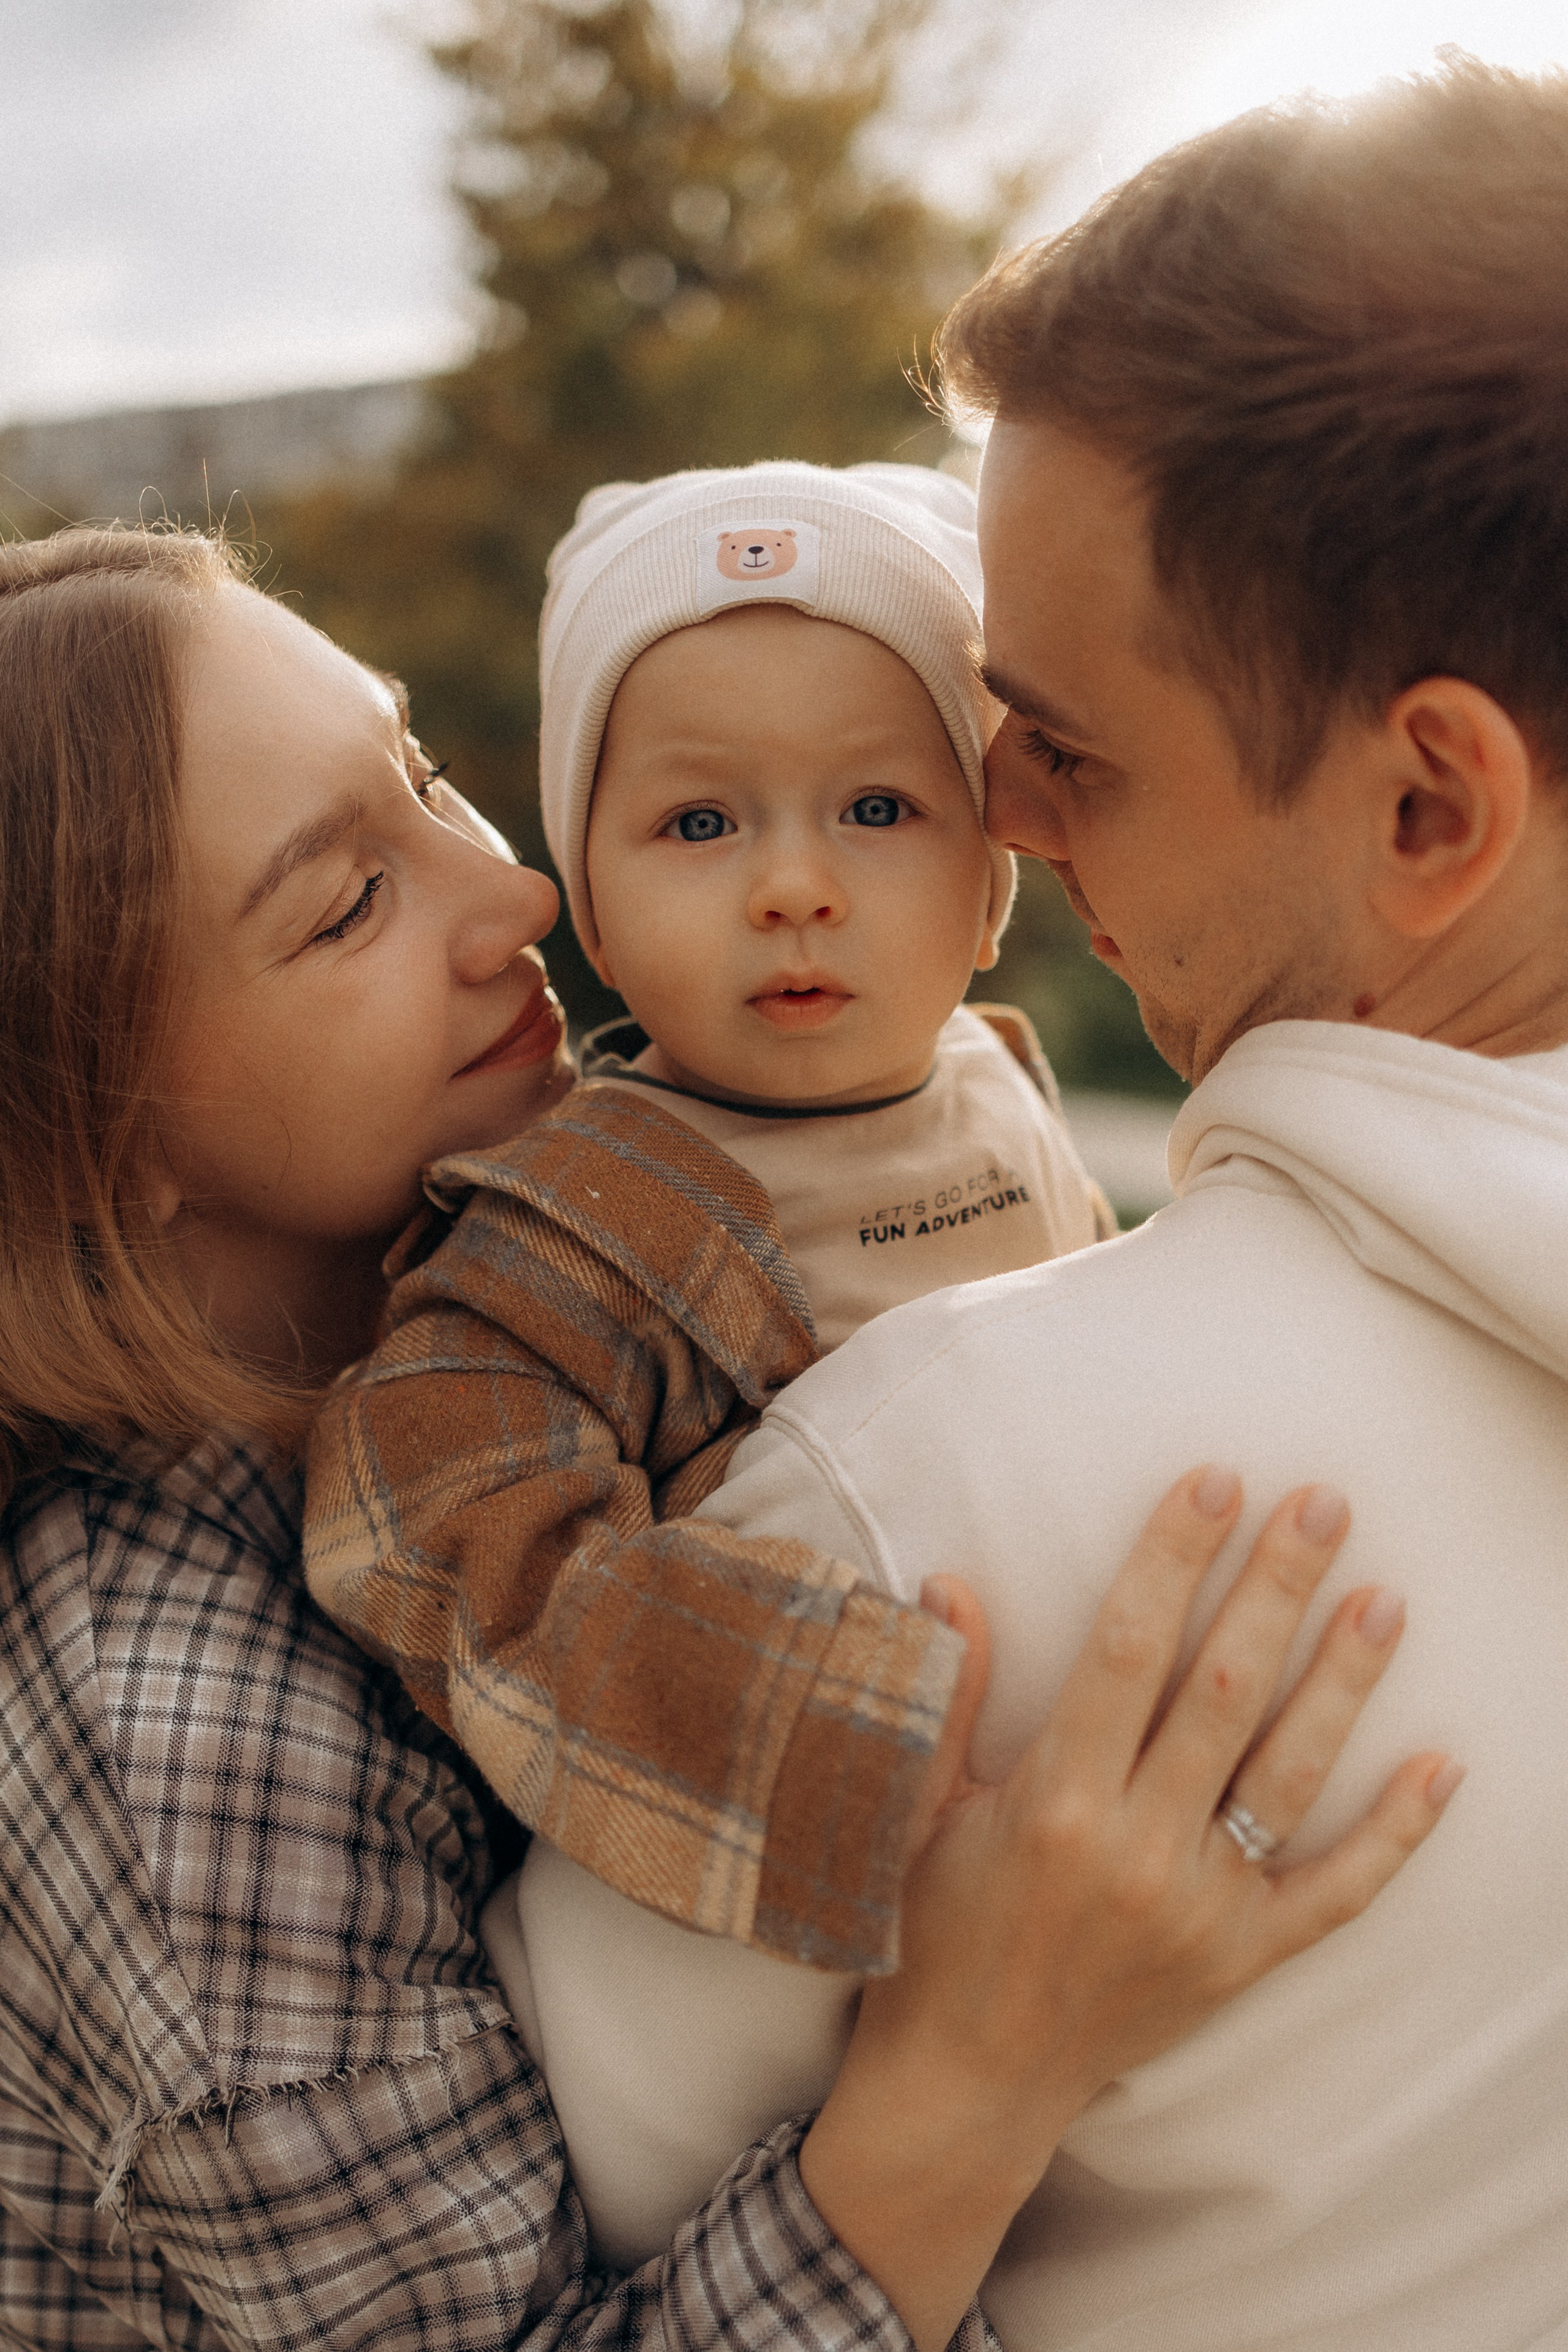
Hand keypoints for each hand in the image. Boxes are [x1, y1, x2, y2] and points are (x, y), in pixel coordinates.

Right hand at [800, 1467, 1460, 2351]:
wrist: (975, 2079)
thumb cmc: (940, 1930)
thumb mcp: (923, 1809)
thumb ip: (950, 1695)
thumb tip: (949, 1582)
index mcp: (1053, 1800)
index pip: (1126, 1646)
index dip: (1173, 1556)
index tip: (1214, 1481)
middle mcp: (1136, 1849)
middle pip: (1223, 1689)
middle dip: (1275, 1586)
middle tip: (1322, 1502)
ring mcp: (1202, 1909)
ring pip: (1289, 1772)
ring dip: (1341, 1680)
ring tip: (1384, 1599)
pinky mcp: (1244, 1960)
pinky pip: (1338, 1892)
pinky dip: (1395, 1831)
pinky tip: (1442, 1765)